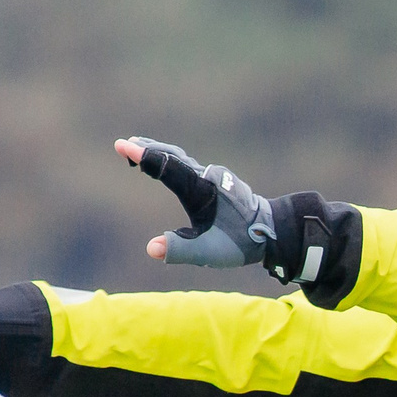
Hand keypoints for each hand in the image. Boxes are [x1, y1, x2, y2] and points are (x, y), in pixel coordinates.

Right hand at [116, 136, 276, 268]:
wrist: (274, 231)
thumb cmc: (242, 243)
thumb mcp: (209, 252)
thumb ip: (179, 250)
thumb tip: (150, 249)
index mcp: (202, 190)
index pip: (168, 168)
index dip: (144, 155)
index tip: (123, 144)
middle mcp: (207, 177)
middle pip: (172, 156)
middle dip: (147, 148)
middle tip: (123, 143)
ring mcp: (213, 176)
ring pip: (180, 158)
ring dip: (158, 152)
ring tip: (136, 148)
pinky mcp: (216, 180)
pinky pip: (187, 165)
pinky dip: (170, 161)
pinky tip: (163, 165)